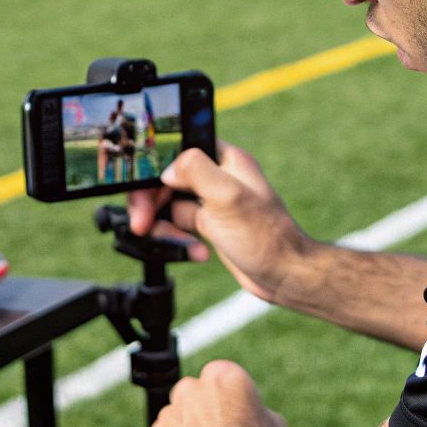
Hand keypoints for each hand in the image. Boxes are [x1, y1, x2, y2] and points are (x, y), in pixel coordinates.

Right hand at [128, 141, 311, 304]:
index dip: (155, 168)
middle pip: (166, 180)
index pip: (177, 150)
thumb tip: (167, 168)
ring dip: (162, 225)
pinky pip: (178, 226)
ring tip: (168, 240)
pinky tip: (196, 252)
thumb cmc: (266, 237)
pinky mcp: (209, 226)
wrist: (285, 276)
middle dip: (150, 202)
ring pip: (168, 205)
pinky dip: (179, 240)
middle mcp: (216, 177)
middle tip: (141, 223)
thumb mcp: (228, 197)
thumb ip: (196, 171)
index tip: (142, 189)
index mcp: (224, 159)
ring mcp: (211, 202)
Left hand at [149, 360, 289, 426]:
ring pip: (177, 415)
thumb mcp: (273, 422)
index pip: (220, 376)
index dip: (228, 397)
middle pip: (193, 392)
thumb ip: (249, 407)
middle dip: (203, 408)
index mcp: (223, 375)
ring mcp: (172, 412)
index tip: (234, 413)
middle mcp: (192, 387)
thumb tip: (244, 412)